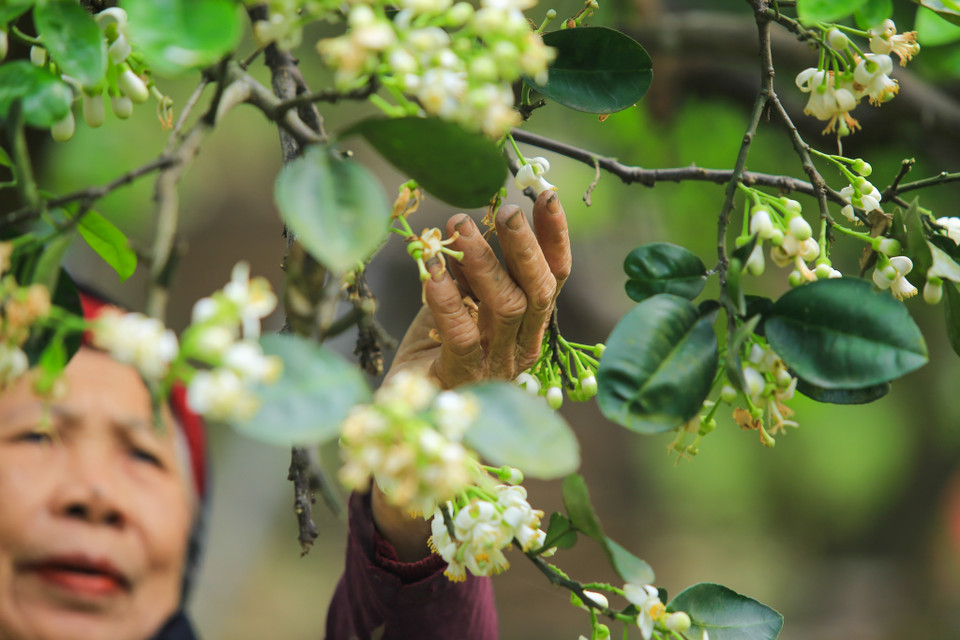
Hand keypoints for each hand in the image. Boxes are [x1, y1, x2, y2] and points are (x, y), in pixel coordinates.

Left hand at [387, 190, 571, 388]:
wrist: (403, 410)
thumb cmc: (432, 352)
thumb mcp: (454, 303)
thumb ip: (467, 273)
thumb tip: (469, 227)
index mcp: (527, 325)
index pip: (553, 277)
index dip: (554, 237)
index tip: (546, 196)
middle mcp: (520, 346)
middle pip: (539, 290)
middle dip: (526, 246)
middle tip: (508, 210)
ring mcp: (494, 366)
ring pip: (507, 307)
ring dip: (485, 261)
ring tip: (460, 227)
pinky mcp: (461, 379)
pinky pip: (462, 335)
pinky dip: (448, 299)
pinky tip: (432, 271)